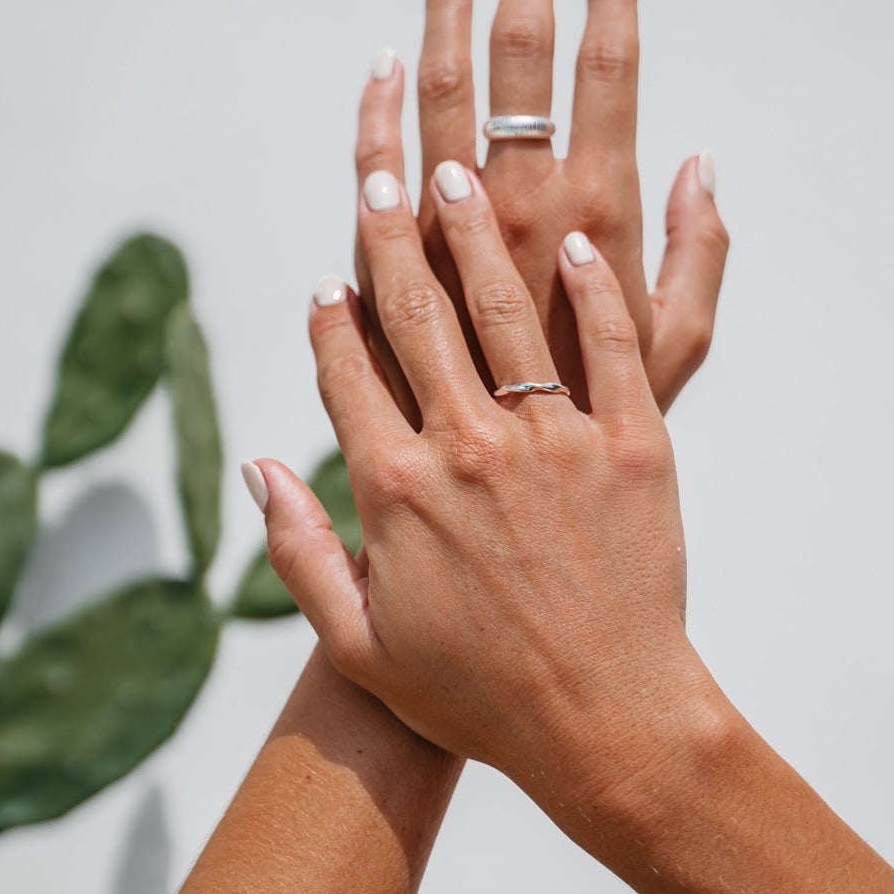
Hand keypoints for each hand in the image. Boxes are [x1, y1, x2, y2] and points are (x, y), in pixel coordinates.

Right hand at [258, 174, 715, 822]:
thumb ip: (300, 555)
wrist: (605, 723)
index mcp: (397, 492)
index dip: (331, 318)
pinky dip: (591, 287)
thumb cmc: (475, 698)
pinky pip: (610, 344)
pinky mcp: (633, 446)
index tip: (328, 276)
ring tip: (457, 170)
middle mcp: (468, 449)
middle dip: (391, 235)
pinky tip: (573, 242)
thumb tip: (260, 470)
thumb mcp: (360, 646)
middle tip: (379, 172)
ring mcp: (554, 442)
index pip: (346, 374)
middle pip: (417, 318)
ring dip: (475, 232)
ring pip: (505, 311)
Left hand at [354, 0, 727, 416]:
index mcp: (599, 228)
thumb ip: (697, 261)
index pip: (606, 84)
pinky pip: (377, 175)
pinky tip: (384, 63)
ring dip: (446, 15)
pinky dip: (378, 115)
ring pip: (441, 102)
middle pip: (515, 70)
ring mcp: (448, 247)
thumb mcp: (677, 359)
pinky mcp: (395, 277)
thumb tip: (700, 163)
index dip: (607, 5)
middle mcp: (519, 222)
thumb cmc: (598, 444)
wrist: (500, 523)